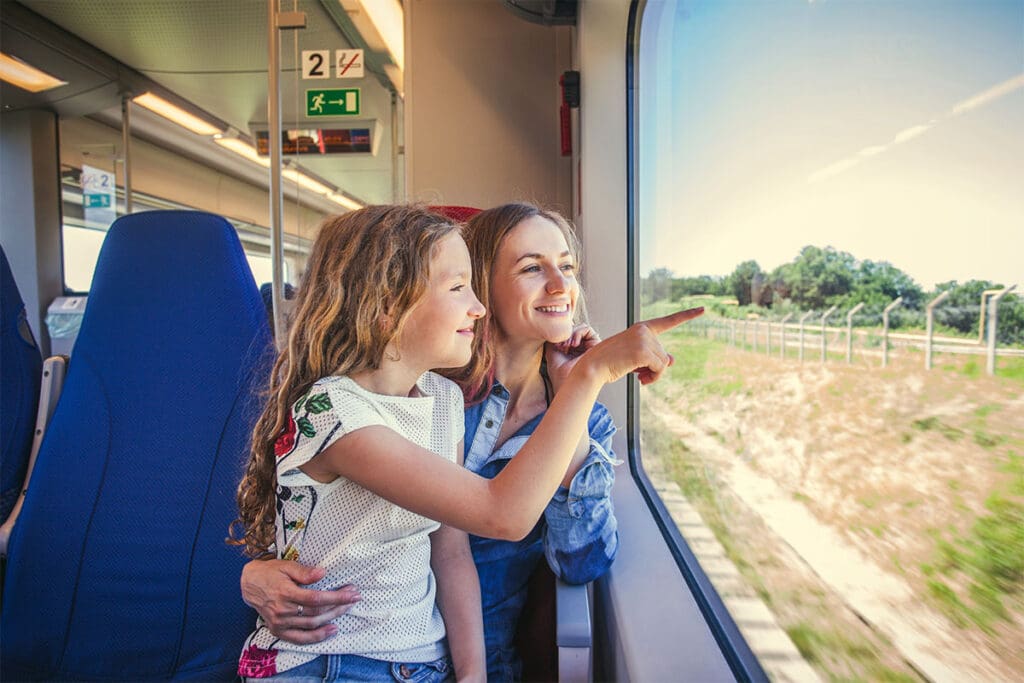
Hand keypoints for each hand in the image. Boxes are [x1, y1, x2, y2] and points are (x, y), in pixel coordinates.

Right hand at [240, 559, 359, 643]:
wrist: (249, 584)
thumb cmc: (271, 572)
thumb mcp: (286, 566)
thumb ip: (304, 572)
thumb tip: (322, 573)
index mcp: (285, 592)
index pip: (316, 598)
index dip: (336, 597)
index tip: (352, 593)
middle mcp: (282, 610)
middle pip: (317, 612)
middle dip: (339, 606)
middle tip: (354, 598)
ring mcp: (280, 623)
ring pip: (311, 625)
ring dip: (332, 619)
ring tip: (346, 610)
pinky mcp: (278, 630)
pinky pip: (300, 638)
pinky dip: (316, 637)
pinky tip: (331, 630)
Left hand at [544, 324, 600, 393]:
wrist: (567, 385)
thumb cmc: (560, 376)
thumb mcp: (552, 352)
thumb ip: (554, 339)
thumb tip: (556, 326)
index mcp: (573, 350)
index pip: (569, 332)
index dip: (561, 335)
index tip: (555, 345)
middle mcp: (582, 348)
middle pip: (575, 329)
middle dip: (565, 334)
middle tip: (560, 346)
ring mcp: (590, 347)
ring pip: (580, 327)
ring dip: (570, 334)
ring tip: (566, 346)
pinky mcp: (597, 345)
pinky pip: (587, 329)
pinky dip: (577, 333)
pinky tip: (573, 344)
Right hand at [574, 307, 702, 385]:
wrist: (593, 368)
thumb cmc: (612, 363)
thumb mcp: (636, 358)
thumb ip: (655, 357)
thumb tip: (672, 360)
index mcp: (641, 328)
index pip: (668, 321)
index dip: (687, 315)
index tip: (703, 309)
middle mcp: (644, 330)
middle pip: (664, 354)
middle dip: (655, 368)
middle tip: (640, 375)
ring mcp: (643, 339)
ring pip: (663, 363)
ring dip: (654, 375)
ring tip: (639, 377)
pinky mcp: (643, 351)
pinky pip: (660, 369)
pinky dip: (652, 378)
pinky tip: (639, 379)